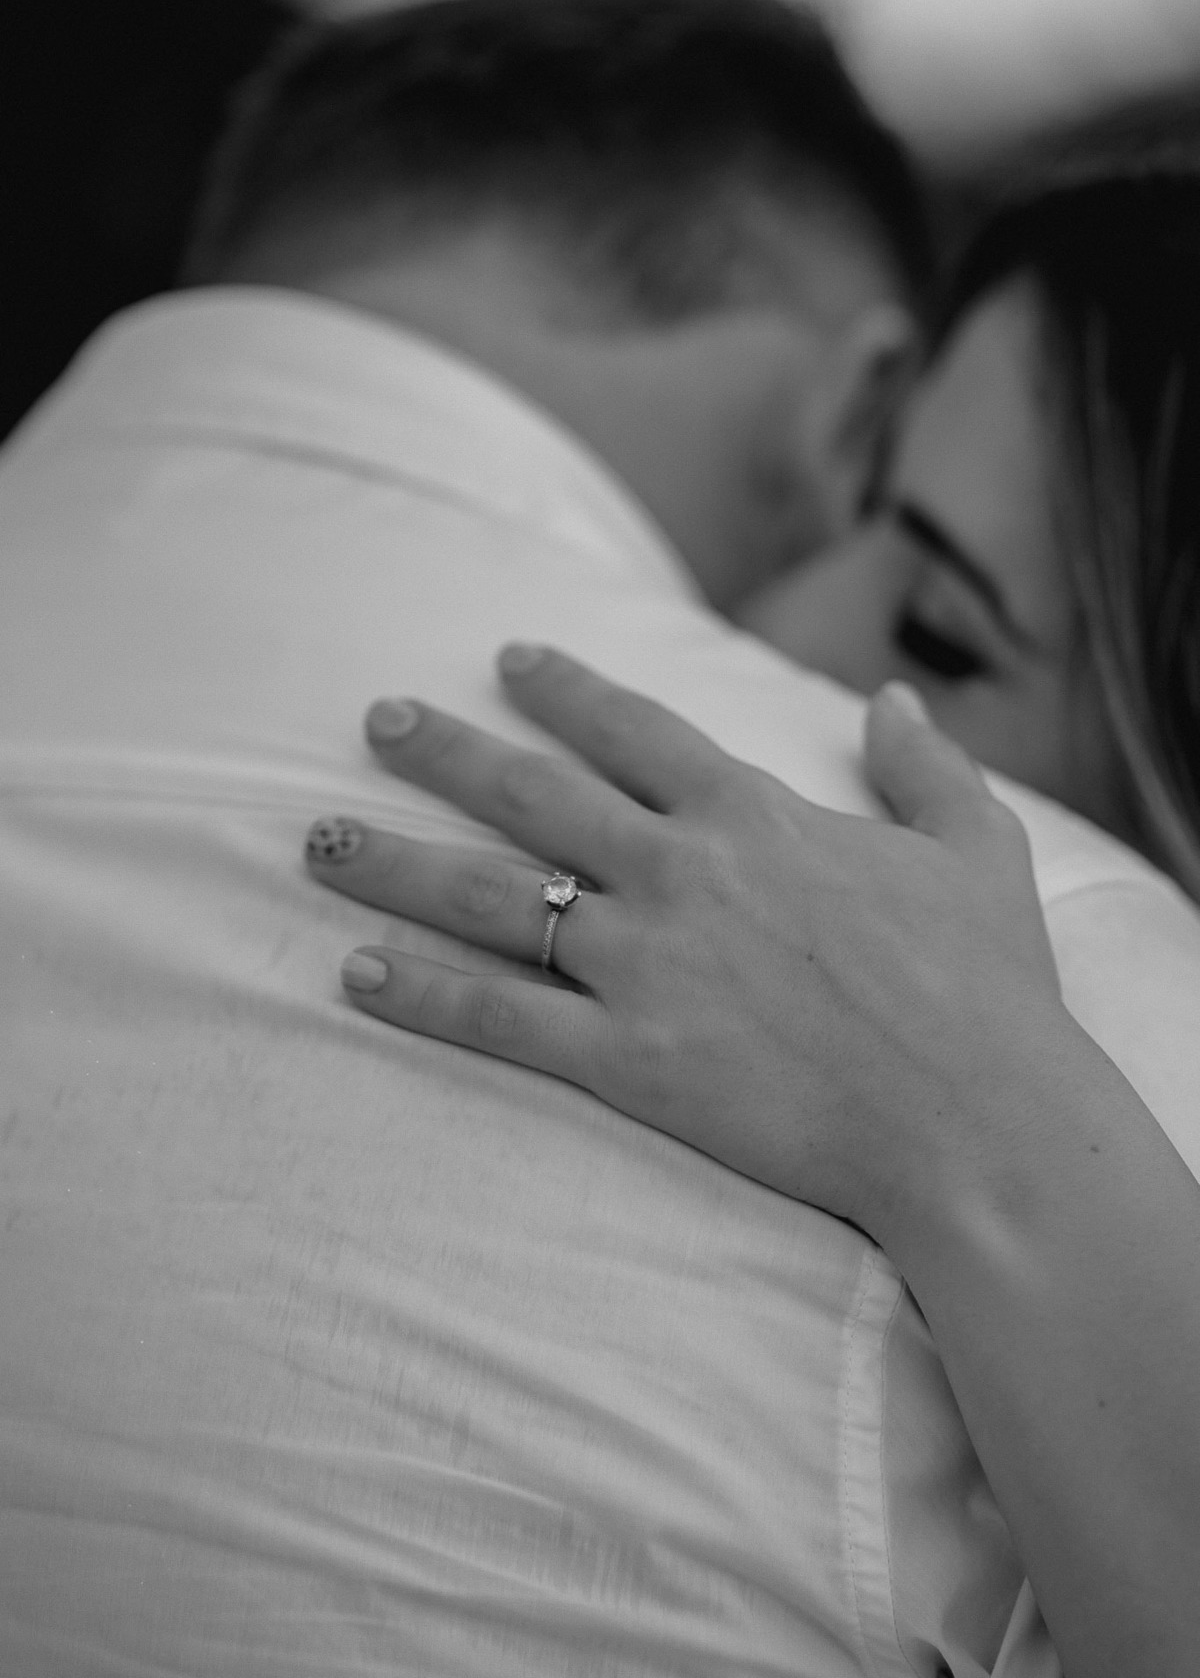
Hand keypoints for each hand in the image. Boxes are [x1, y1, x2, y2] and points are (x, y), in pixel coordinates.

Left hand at [306, 645, 1063, 1239]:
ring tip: (317, 839)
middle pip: (533, 794)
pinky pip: (500, 1020)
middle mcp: (680, 873)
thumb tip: (893, 700)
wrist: (977, 1121)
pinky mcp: (629, 1060)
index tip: (507, 660)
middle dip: (445, 751)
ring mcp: (646, 965)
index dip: (563, 686)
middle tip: (377, 720)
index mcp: (753, 815)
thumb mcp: (978, 850)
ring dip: (397, 865)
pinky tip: (355, 972)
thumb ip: (926, 767)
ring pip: (491, 897)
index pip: (634, 727)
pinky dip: (421, 995)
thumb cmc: (987, 986)